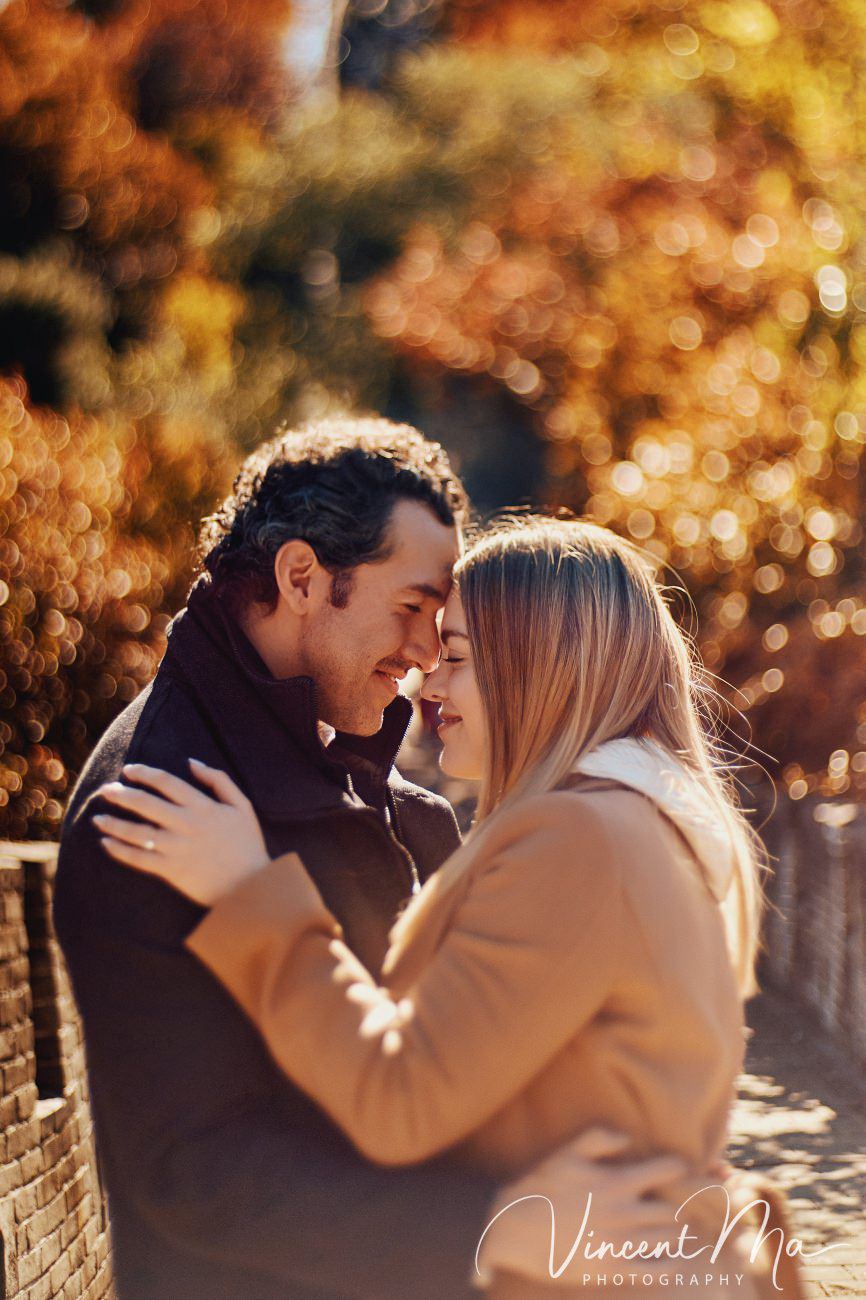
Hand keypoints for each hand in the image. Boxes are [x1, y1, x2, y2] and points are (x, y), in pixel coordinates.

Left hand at [93, 761, 269, 905]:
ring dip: (114, 824)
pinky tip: (106, 844)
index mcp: (204, 807)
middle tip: (105, 790)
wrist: (251, 886)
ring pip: (138, 833)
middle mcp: (187, 825)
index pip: (167, 783)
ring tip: (98, 818)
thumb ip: (219, 780)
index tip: (128, 770)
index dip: (145, 773)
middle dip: (121, 795)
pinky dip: (120, 851)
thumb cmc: (247, 843)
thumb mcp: (242, 806)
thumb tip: (191, 762)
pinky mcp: (172, 871)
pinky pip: (140, 859)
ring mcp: (178, 849)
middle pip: (146, 804)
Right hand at [475, 1128, 686, 1289]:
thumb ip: (599, 1139)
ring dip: (674, 1234)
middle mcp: (624, 1213)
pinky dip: (669, 1264)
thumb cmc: (542, 1187)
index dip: (676, 1169)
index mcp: (616, 1182)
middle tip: (675, 1204)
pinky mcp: (612, 1270)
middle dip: (677, 1205)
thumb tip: (627, 1138)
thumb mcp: (567, 1153)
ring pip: (668, 1239)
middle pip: (672, 1210)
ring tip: (671, 1230)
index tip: (677, 1170)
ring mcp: (619, 1243)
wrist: (516, 1228)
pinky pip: (655, 1270)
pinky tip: (670, 1259)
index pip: (665, 1172)